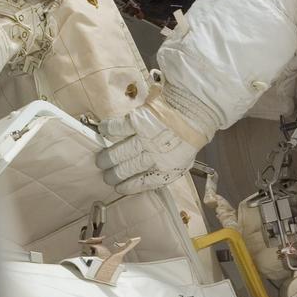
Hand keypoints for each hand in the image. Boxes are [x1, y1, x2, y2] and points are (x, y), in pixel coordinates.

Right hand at [95, 86, 216, 194]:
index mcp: (169, 167)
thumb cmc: (191, 134)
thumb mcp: (184, 158)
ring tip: (100, 162)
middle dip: (114, 174)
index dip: (130, 186)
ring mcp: (146, 138)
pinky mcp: (139, 120)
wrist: (196, 108)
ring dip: (108, 158)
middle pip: (129, 168)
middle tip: (106, 176)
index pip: (145, 181)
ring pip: (120, 152)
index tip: (119, 188)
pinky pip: (118, 128)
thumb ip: (168, 167)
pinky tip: (102, 132)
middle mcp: (155, 155)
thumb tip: (149, 175)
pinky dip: (108, 130)